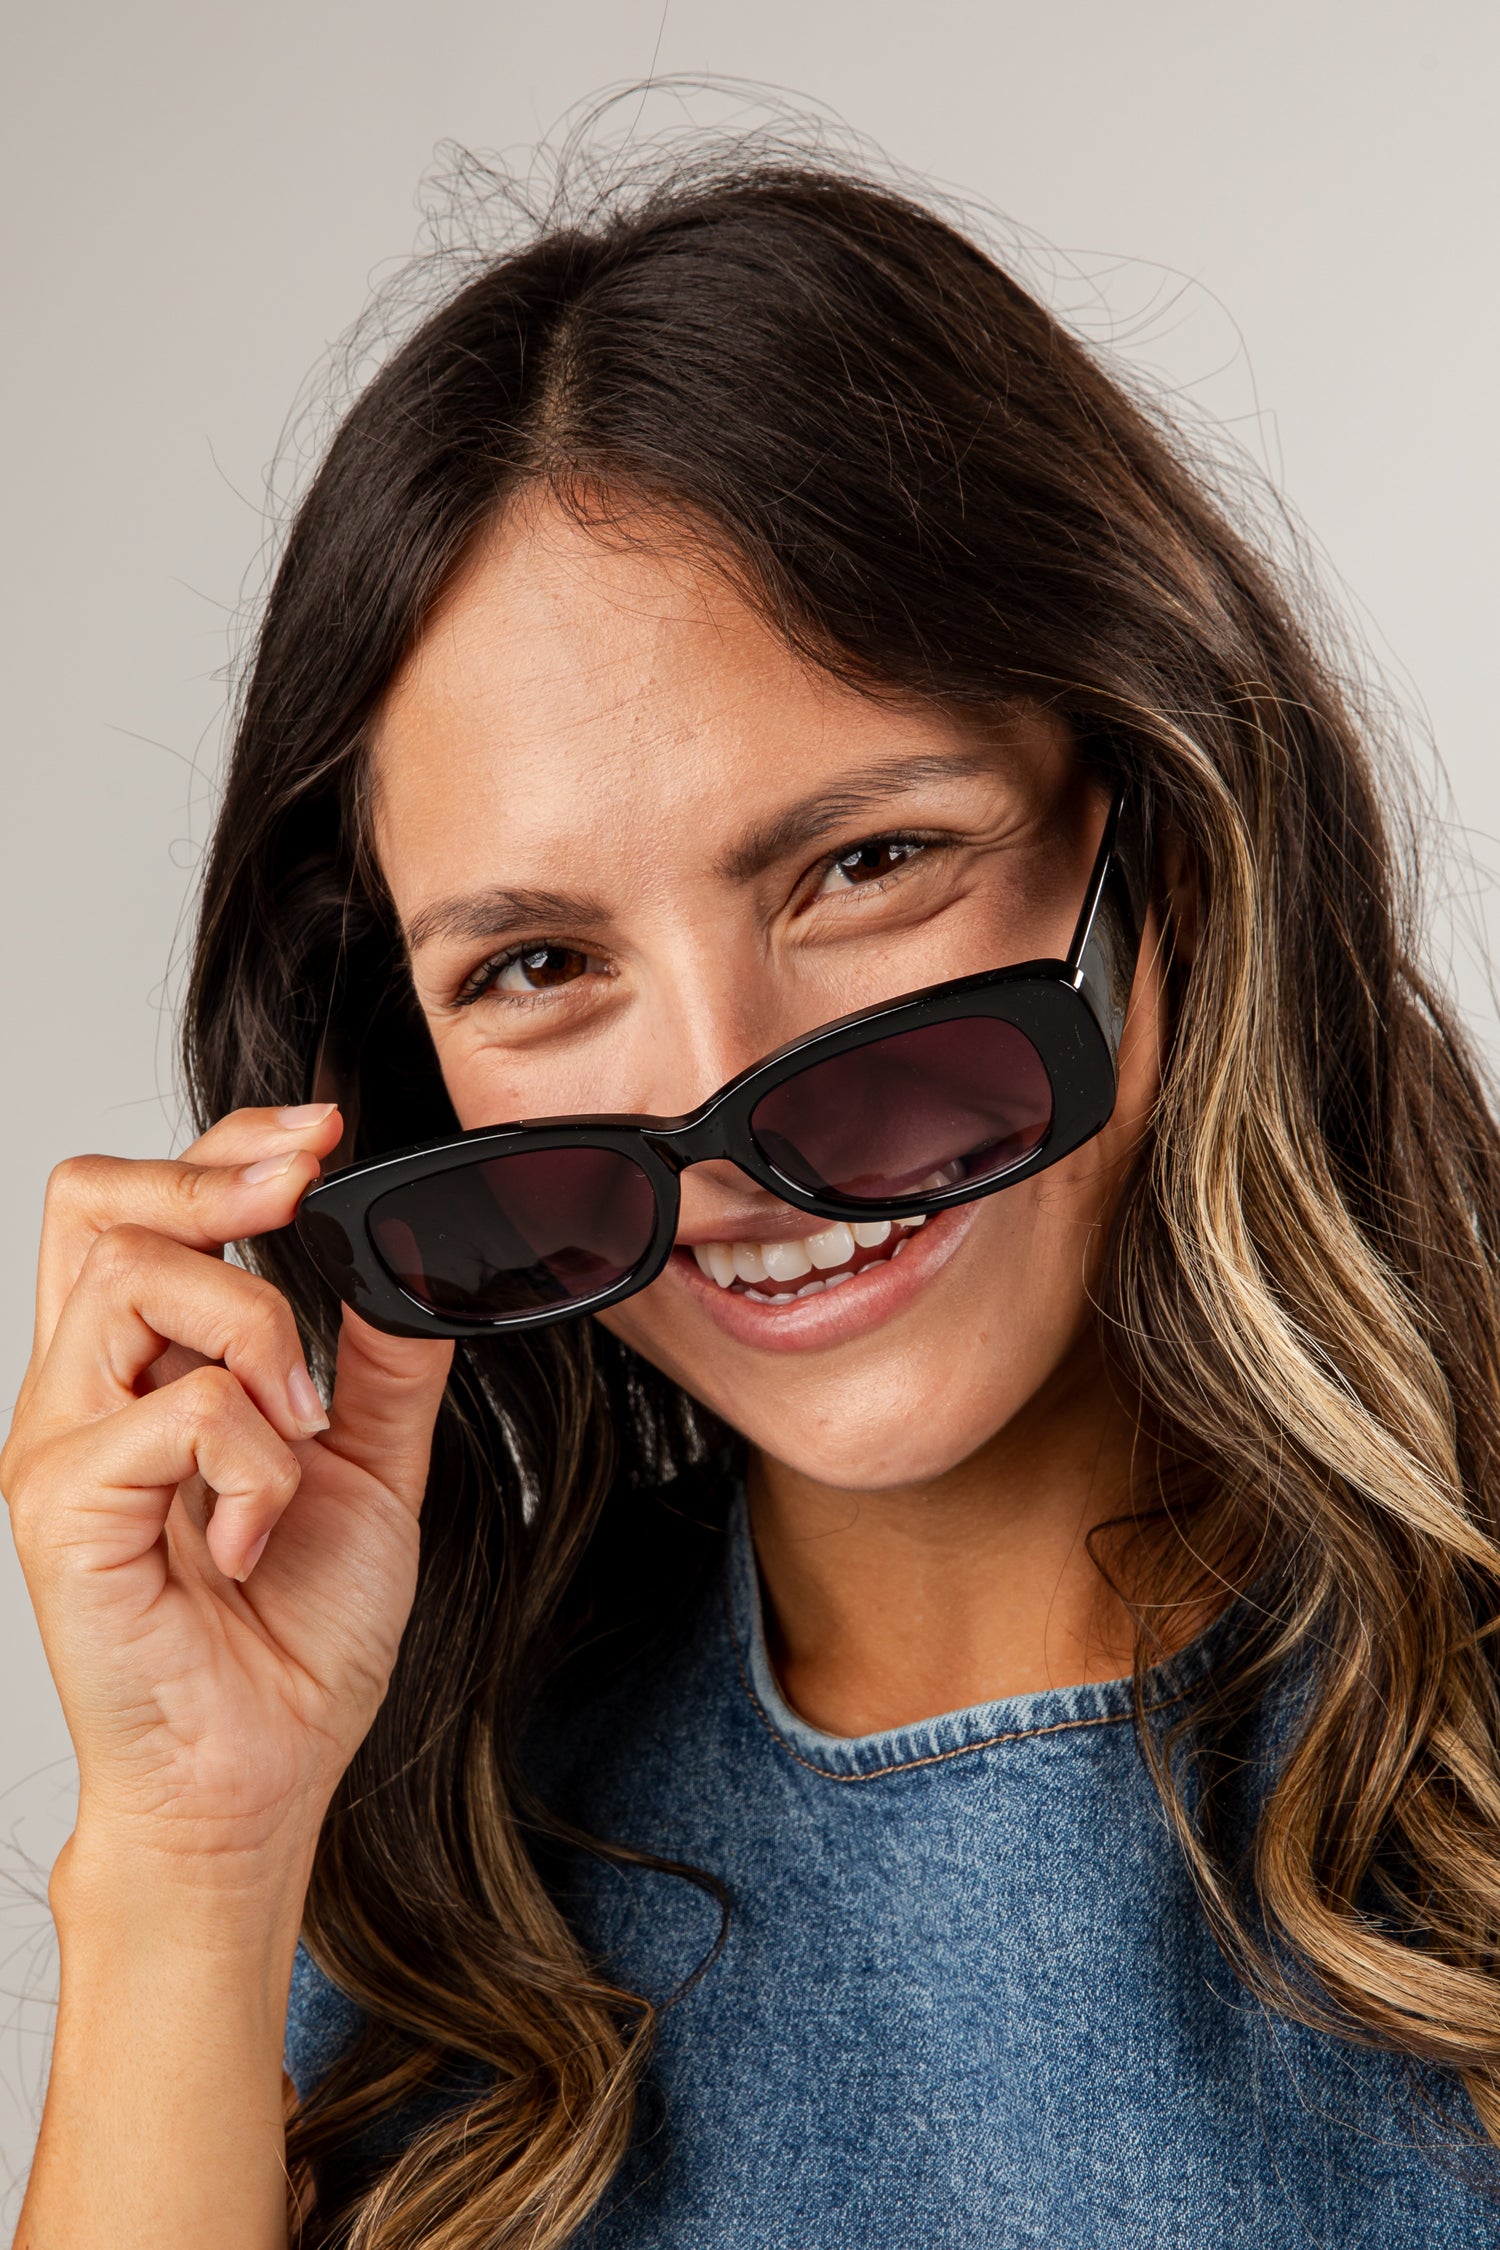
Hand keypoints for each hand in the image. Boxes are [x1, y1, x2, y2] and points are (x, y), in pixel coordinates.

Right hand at [1, 1104, 453, 1876]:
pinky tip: (257, 1530)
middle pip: (99, 1202)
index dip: (226, 1143)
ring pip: (139, 1277)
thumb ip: (379, 1369)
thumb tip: (407, 1265)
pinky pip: (177, 1409)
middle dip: (217, 1176)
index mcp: (141, 1372)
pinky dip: (254, 1458)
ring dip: (258, 1331)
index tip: (324, 1134)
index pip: (143, 1204)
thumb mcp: (366, 1474)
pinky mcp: (62, 1506)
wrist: (256, 1778)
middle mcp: (82, 1392)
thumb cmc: (288, 1640)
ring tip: (298, 1432)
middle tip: (304, 1194)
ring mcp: (60, 1444)